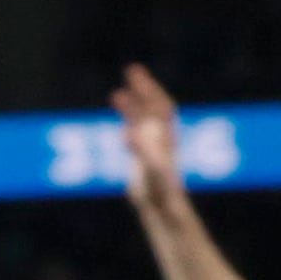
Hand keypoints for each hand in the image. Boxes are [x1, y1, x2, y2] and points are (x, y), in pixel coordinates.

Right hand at [113, 64, 184, 210]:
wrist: (163, 209)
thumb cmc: (160, 191)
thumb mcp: (151, 168)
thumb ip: (142, 149)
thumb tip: (130, 130)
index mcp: (164, 135)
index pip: (158, 105)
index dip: (148, 88)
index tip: (134, 73)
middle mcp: (160, 138)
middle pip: (152, 107)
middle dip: (143, 89)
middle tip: (131, 70)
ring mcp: (152, 149)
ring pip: (143, 122)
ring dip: (132, 107)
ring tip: (116, 94)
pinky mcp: (143, 161)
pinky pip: (137, 138)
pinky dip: (129, 127)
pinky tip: (122, 126)